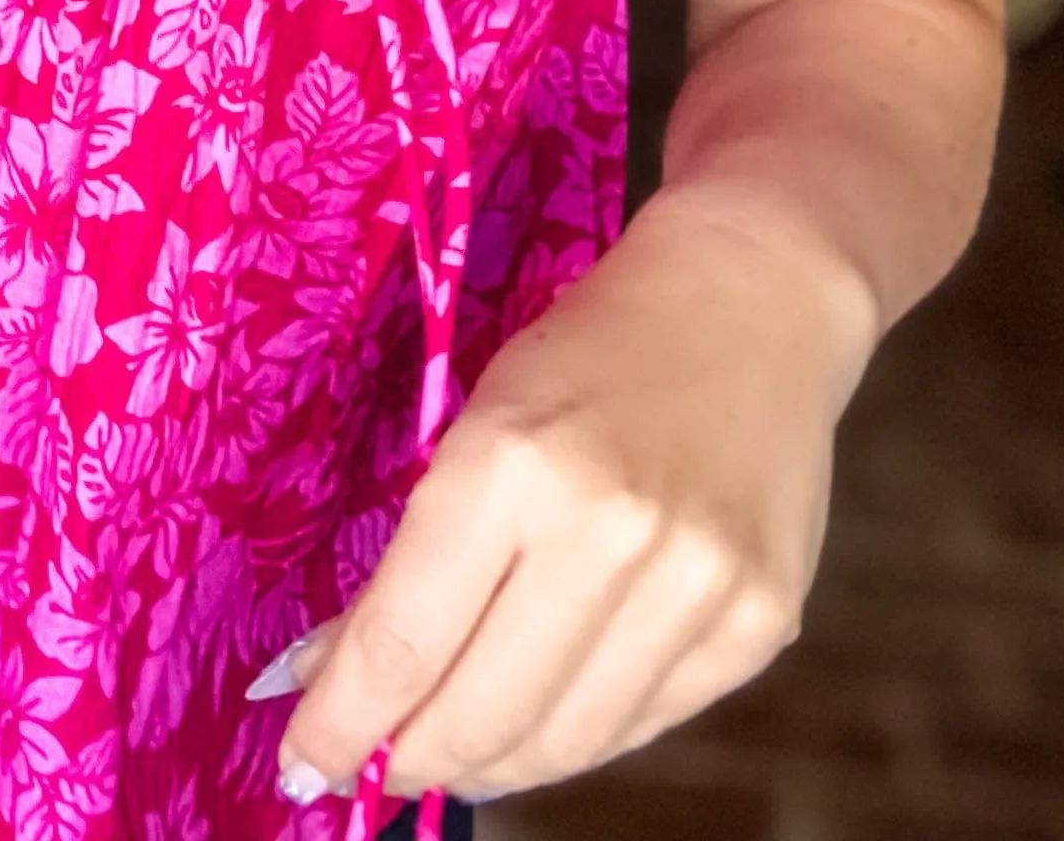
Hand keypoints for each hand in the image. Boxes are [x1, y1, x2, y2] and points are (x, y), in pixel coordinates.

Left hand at [268, 196, 870, 803]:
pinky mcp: (759, 622)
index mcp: (513, 463)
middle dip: (411, 756)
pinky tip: (541, 719)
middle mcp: (608, 533)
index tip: (304, 763)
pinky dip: (577, 735)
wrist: (753, 300)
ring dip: (490, 763)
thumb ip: (423, 554)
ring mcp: (696, 587)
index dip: (343, 723)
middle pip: (482, 713)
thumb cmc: (591, 348)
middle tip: (376, 762)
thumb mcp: (478, 419)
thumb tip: (340, 675)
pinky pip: (644, 723)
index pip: (404, 642)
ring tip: (451, 754)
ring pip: (565, 740)